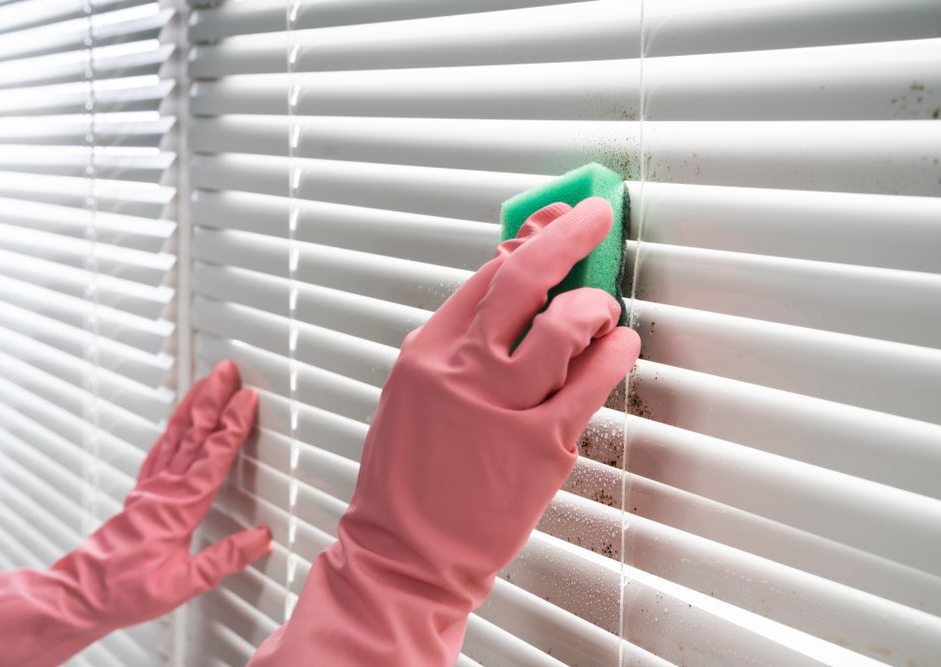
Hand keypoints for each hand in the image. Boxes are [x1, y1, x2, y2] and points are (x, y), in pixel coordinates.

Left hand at [0, 361, 271, 666]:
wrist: (80, 595)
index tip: (247, 399)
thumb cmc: (125, 591)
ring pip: (175, 435)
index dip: (233, 425)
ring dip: (193, 405)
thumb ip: (225, 559)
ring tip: (206, 382)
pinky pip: (160, 451)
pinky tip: (178, 423)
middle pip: (193, 433)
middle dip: (213, 398)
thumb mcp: (184, 584)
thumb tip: (261, 538)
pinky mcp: (140, 496)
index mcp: (178, 507)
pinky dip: (173, 429)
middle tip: (228, 371)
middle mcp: (163, 490)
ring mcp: (150, 489)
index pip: (213, 456)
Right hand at [249, 197, 639, 665]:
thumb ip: (457, 349)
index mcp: (427, 353)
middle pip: (524, 278)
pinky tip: (622, 342)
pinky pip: (592, 382)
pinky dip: (616, 351)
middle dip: (569, 234)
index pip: (486, 276)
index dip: (529, 239)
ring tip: (605, 308)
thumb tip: (508, 304)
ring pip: (565, 325)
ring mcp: (504, 406)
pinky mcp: (541, 445)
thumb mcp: (413, 397)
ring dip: (596, 304)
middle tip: (594, 216)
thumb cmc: (408, 480)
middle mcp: (464, 370)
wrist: (406, 554)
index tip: (554, 223)